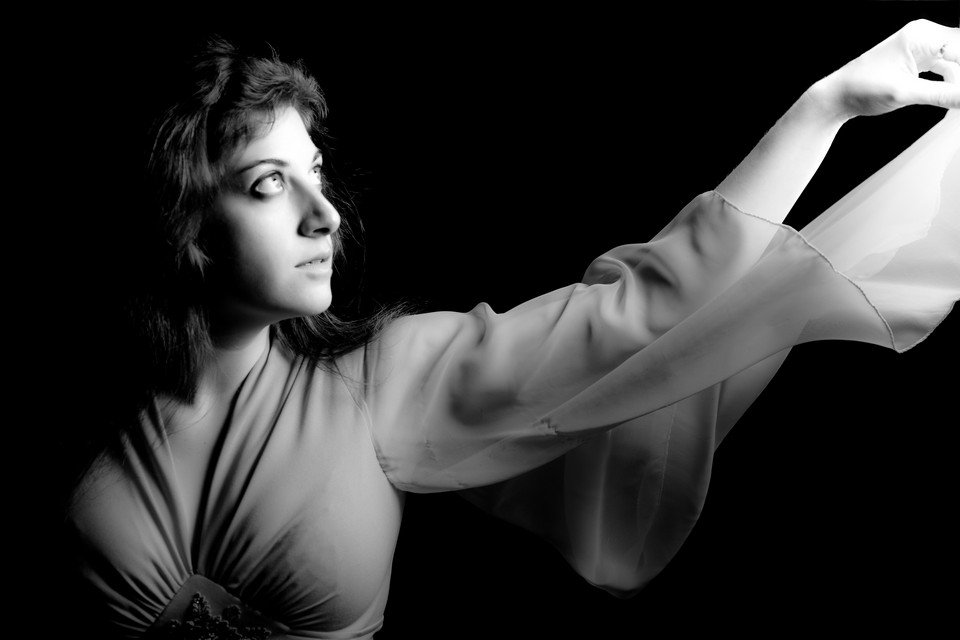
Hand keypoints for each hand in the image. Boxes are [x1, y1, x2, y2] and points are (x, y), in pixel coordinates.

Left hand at [809, 19, 958, 121]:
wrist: (838, 96)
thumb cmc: (860, 88)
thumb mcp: (906, 93)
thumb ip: (943, 95)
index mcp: (922, 35)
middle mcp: (923, 37)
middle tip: (957, 97)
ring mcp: (921, 49)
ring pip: (956, 62)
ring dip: (957, 81)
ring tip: (955, 100)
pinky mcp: (918, 63)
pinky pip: (945, 69)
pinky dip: (950, 83)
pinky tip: (952, 98)